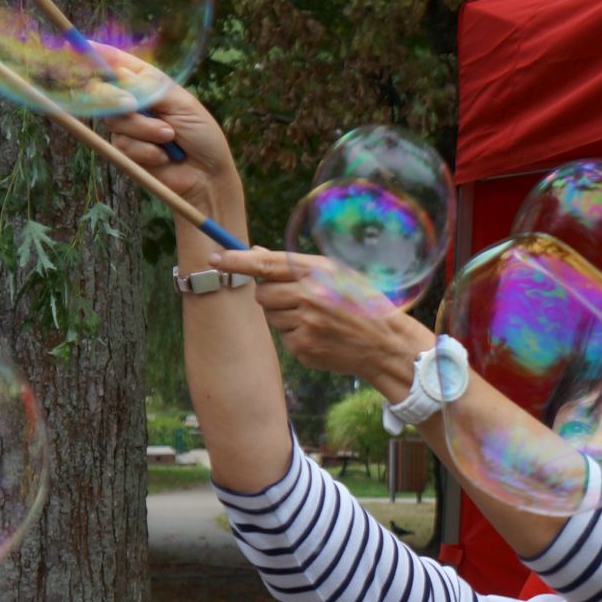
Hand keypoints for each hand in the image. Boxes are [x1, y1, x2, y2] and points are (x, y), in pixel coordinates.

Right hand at [98, 55, 237, 213]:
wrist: (207, 176)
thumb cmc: (202, 135)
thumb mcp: (181, 104)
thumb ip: (149, 88)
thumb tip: (120, 72)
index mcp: (147, 82)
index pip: (116, 63)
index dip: (97, 54)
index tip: (82, 46)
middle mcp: (132, 101)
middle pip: (101, 90)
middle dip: (113, 97)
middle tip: (132, 106)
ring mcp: (127, 126)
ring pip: (113, 120)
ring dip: (144, 129)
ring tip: (170, 137)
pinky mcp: (125, 151)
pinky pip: (122, 144)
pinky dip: (145, 150)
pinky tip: (164, 156)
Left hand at [212, 248, 430, 391]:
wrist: (385, 344)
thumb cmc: (361, 302)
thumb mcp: (337, 274)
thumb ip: (296, 265)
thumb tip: (256, 253)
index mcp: (319, 272)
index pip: (267, 264)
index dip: (238, 261)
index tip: (215, 259)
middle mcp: (310, 296)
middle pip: (263, 293)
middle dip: (271, 295)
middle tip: (297, 298)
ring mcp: (306, 325)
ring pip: (272, 316)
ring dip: (285, 316)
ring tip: (316, 318)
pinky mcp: (304, 348)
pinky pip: (285, 337)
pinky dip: (297, 335)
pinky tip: (320, 335)